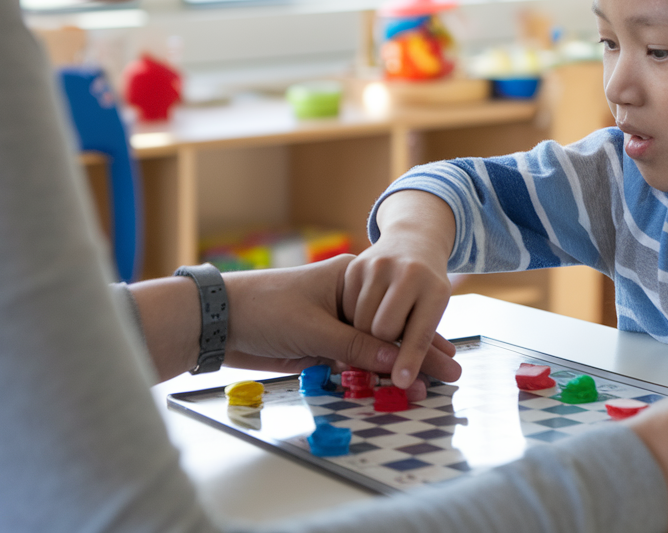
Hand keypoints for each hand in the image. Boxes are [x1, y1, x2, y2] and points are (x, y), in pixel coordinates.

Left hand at [223, 254, 460, 382]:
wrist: (218, 319)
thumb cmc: (265, 308)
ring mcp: (335, 324)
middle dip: (419, 354)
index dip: (422, 337)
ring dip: (398, 369)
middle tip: (449, 375)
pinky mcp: (321, 346)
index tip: (446, 357)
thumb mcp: (315, 327)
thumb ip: (357, 346)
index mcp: (351, 279)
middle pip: (390, 331)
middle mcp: (348, 301)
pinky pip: (354, 363)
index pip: (396, 311)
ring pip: (374, 350)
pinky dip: (373, 375)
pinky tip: (394, 387)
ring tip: (429, 387)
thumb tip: (396, 360)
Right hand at [343, 190, 456, 387]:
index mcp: (435, 289)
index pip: (420, 333)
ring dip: (363, 333)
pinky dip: (351, 316)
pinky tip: (362, 310)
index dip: (410, 359)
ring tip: (374, 327)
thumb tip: (405, 380)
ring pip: (362, 322)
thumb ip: (417, 343)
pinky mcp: (356, 264)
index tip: (401, 382)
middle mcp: (409, 274)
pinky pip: (347, 307)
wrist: (414, 239)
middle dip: (382, 344)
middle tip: (386, 347)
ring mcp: (379, 266)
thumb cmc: (426, 286)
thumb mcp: (430, 308)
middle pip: (384, 330)